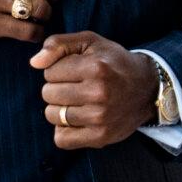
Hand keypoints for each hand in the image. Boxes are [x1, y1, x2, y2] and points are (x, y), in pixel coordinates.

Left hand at [30, 31, 157, 149]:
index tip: (74, 70)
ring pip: (52, 115)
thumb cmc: (112, 62)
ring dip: (59, 108)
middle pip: (48, 94)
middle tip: (76, 86)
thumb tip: (34, 63)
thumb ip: (57, 44)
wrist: (148, 88)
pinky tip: (76, 119)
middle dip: (57, 88)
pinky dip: (63, 130)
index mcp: (95, 68)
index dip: (57, 69)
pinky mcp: (101, 137)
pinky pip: (62, 139)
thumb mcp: (88, 42)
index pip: (49, 72)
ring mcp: (100, 118)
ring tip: (78, 101)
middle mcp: (98, 94)